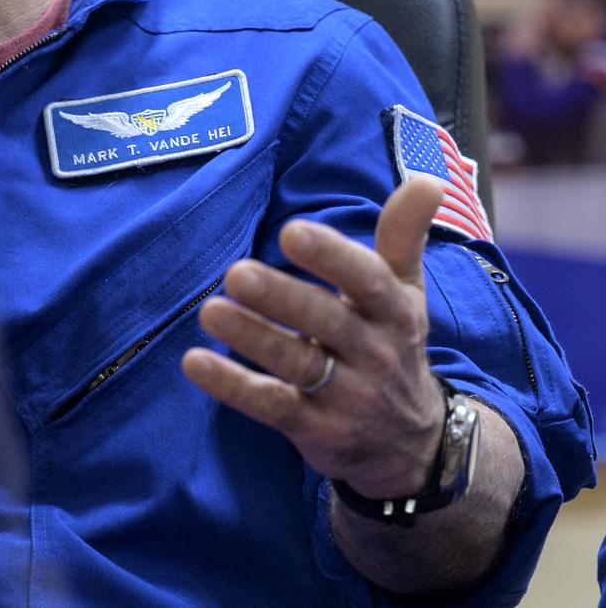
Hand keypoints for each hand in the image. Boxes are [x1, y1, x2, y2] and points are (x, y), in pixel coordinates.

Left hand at [182, 178, 446, 498]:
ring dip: (251, 338)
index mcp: (394, 310)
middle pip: (326, 321)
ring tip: (209, 311)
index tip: (291, 232)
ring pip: (296, 363)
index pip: (366, 279)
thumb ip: (404, 235)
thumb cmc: (393, 344)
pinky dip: (233, 387)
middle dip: (282, 297)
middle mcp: (375, 353)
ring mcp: (347, 396)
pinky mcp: (316, 431)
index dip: (331, 256)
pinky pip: (272, 406)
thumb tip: (427, 179)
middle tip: (235, 274)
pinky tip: (195, 363)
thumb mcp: (406, 292)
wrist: (413, 445)